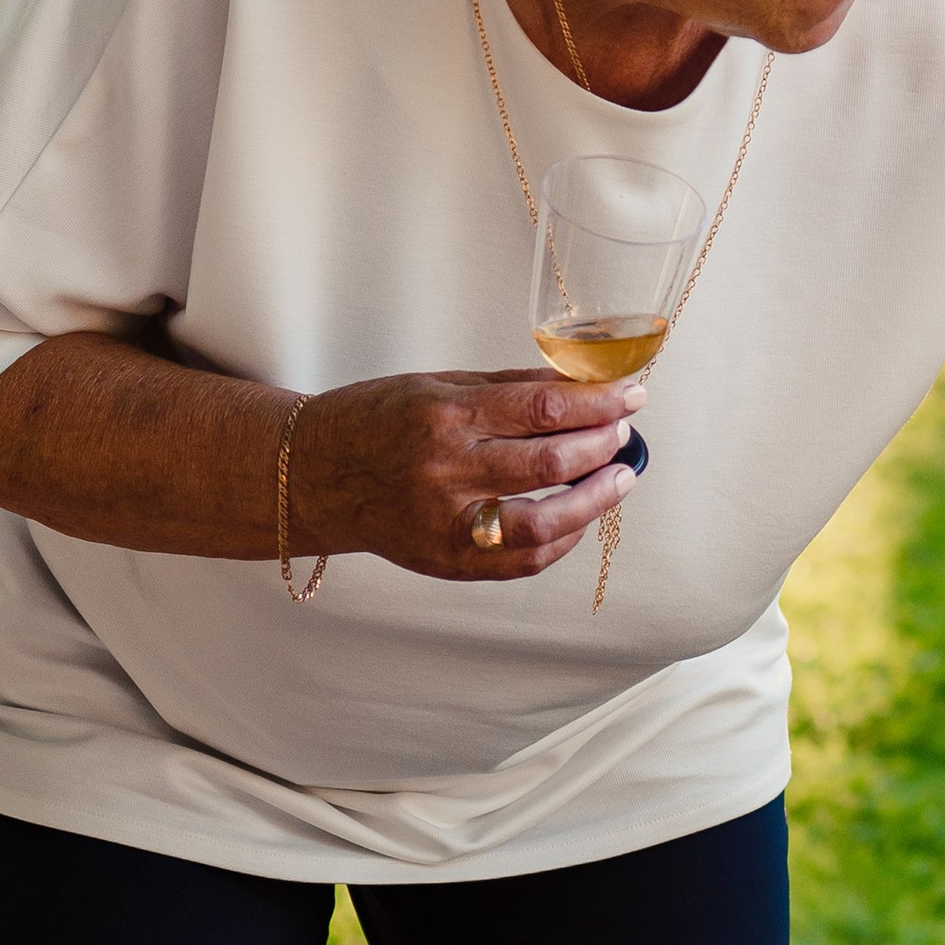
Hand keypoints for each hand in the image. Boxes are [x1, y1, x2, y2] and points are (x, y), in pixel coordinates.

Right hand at [293, 367, 644, 580]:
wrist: (313, 475)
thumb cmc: (377, 421)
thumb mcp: (438, 385)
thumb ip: (510, 388)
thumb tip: (581, 384)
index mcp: (444, 416)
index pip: (542, 407)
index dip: (597, 402)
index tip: (630, 395)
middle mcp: (445, 470)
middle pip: (550, 461)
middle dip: (602, 443)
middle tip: (624, 431)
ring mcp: (446, 522)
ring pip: (546, 520)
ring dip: (595, 497)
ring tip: (620, 477)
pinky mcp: (447, 560)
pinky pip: (523, 559)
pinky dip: (562, 538)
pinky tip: (579, 516)